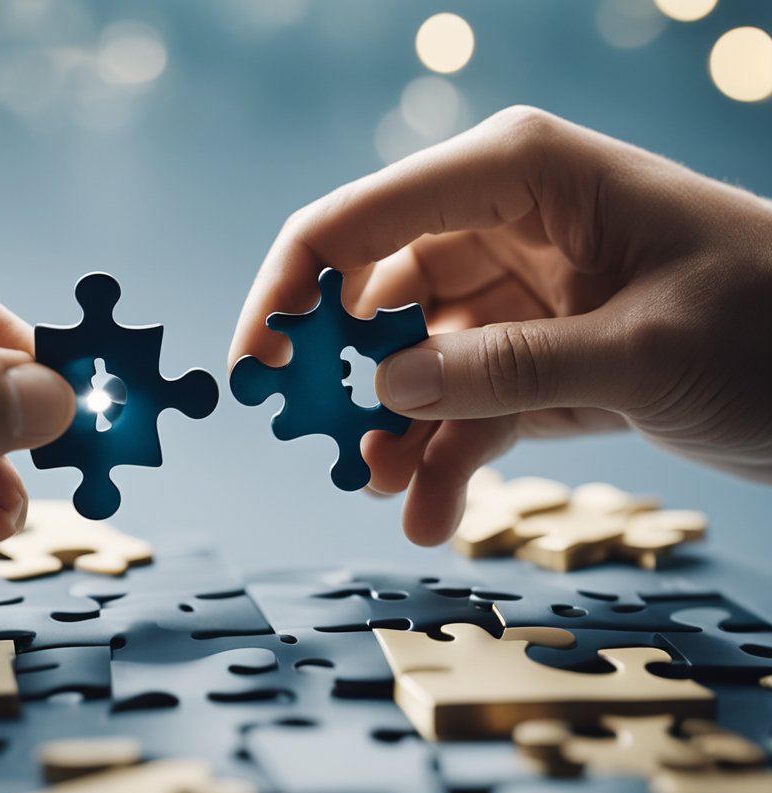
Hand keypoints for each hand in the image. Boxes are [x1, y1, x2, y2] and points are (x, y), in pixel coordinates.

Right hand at [231, 106, 771, 546]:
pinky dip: (444, 458)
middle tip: (314, 445)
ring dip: (394, 430)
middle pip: (375, 295)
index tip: (254, 370)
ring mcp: (516, 295)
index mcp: (517, 176)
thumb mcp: (640, 349)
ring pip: (414, 361)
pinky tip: (431, 513)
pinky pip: (463, 406)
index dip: (292, 292)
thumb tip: (383, 386)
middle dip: (343, 375)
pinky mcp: (535, 358)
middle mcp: (502, 225)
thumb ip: (505, 368)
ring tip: (383, 493)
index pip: (360, 220)